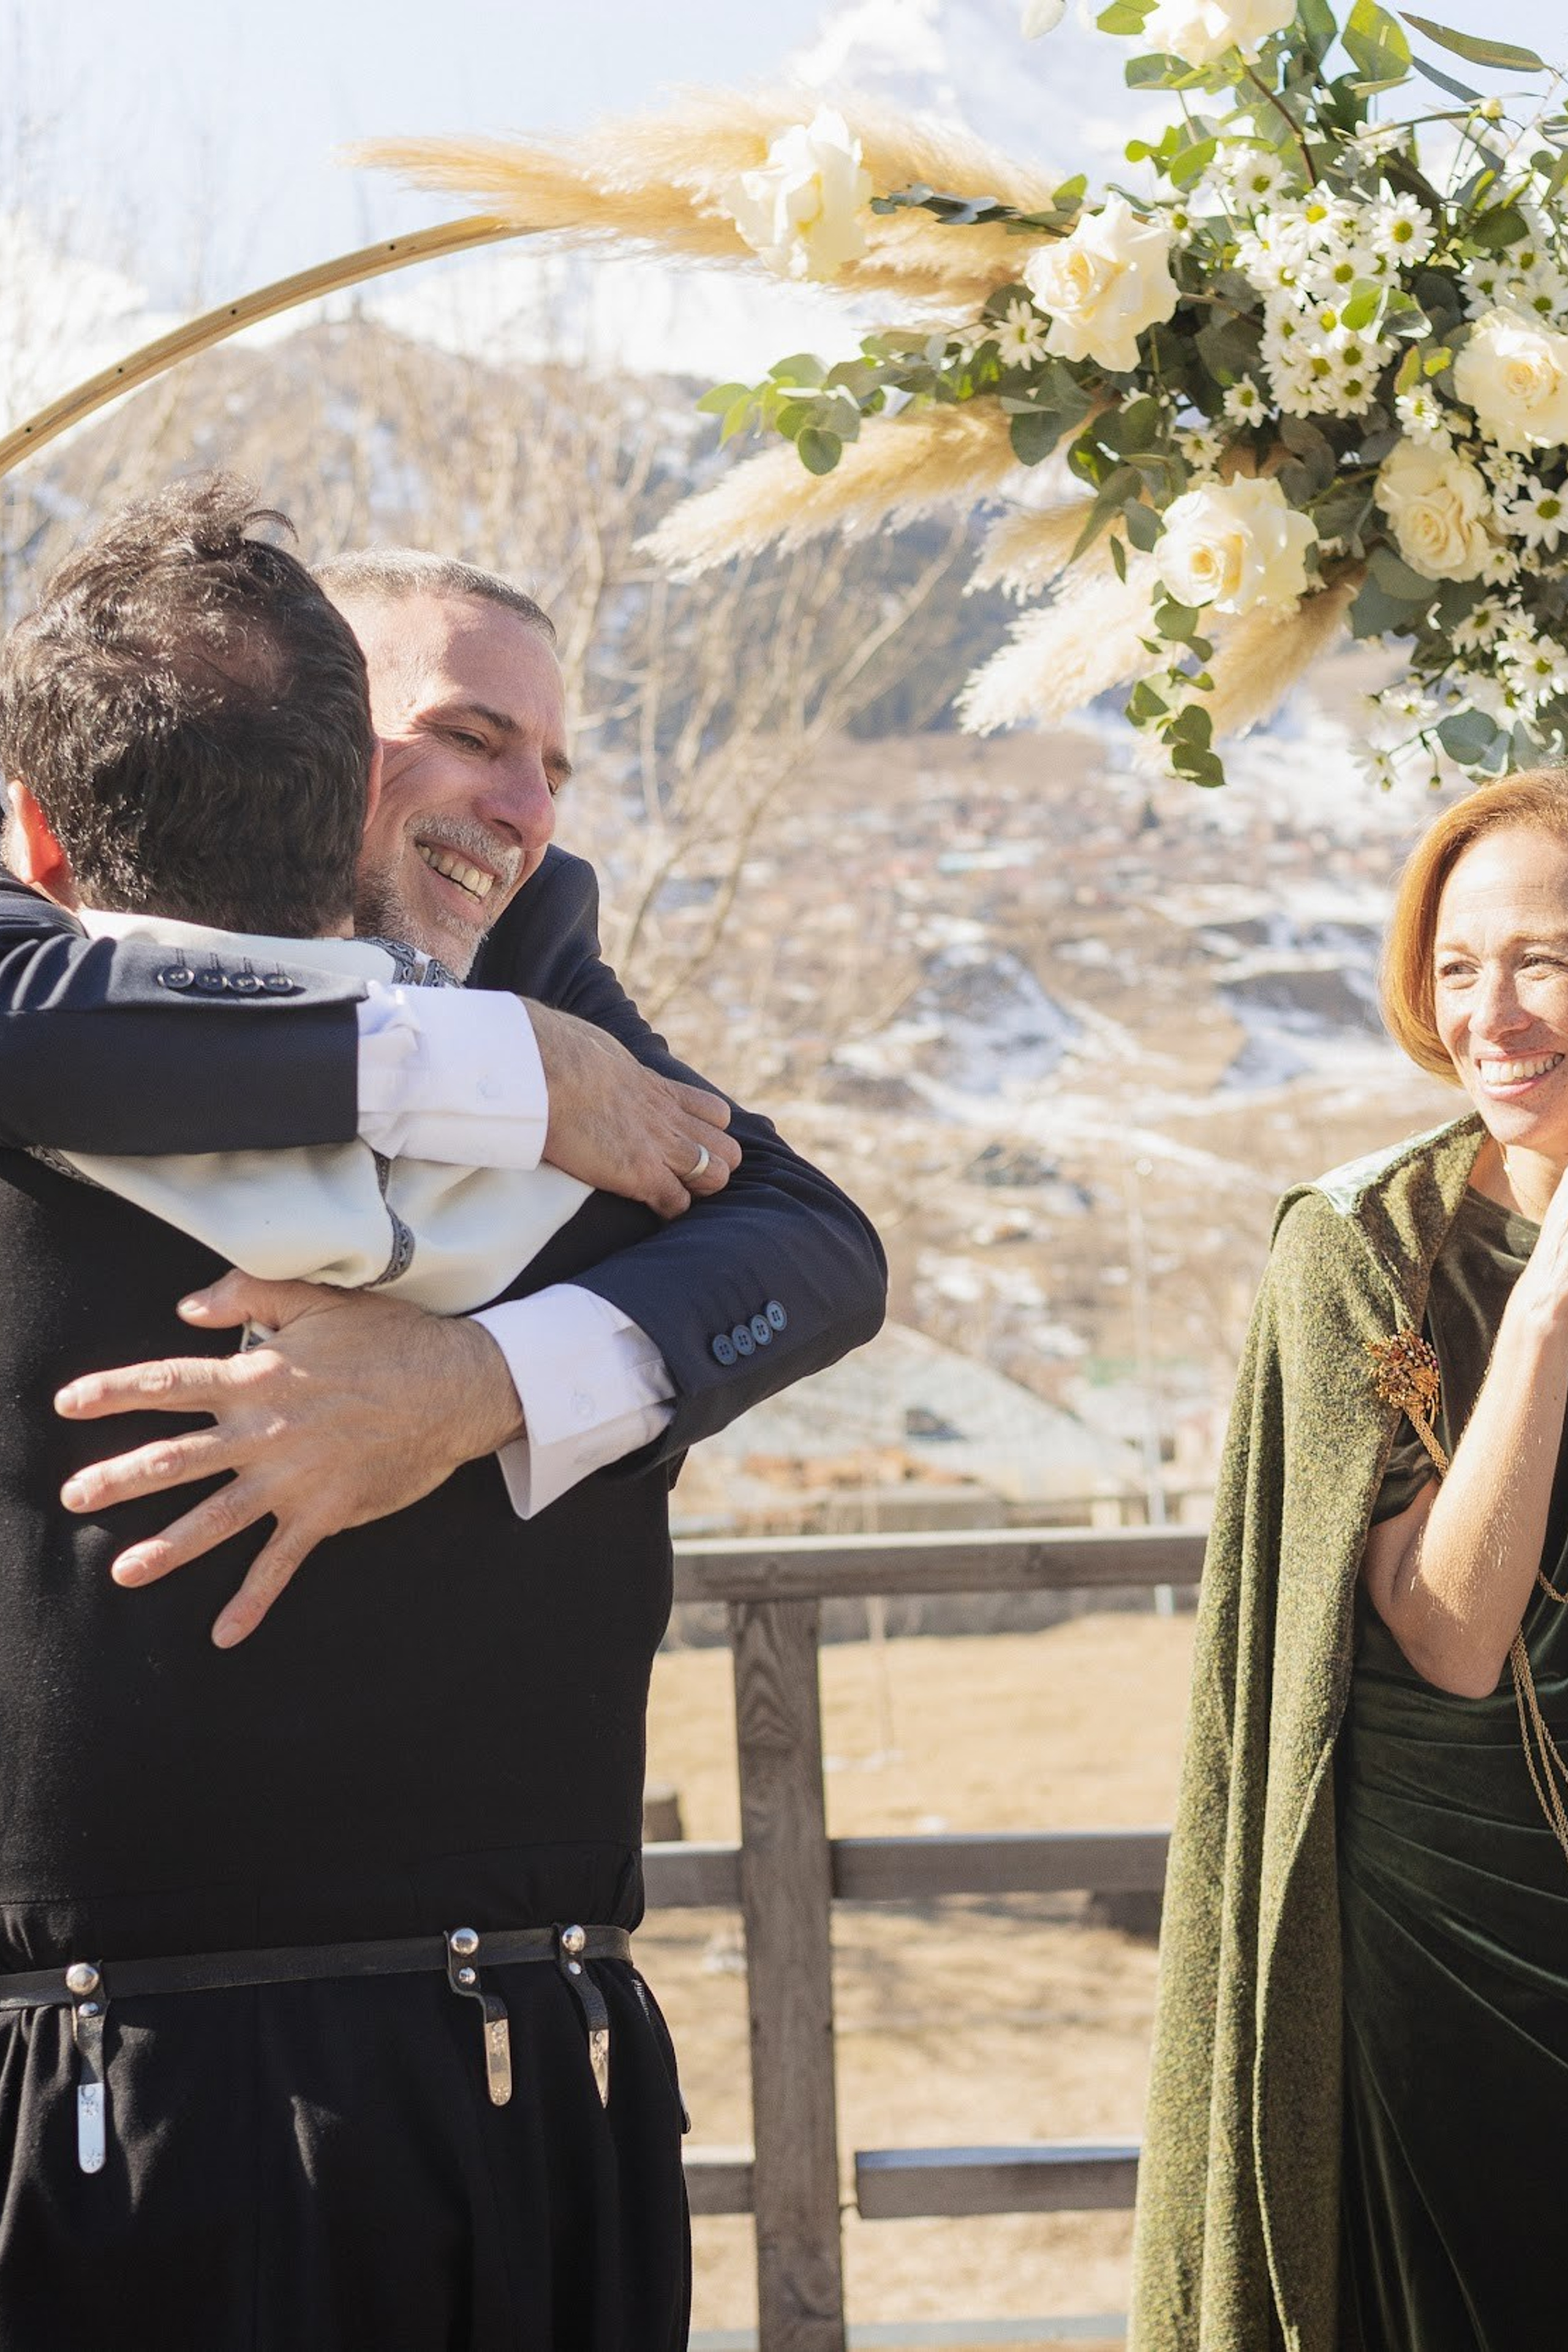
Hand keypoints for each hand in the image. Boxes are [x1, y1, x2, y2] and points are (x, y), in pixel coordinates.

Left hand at [55, 1273, 524, 1647]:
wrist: (456, 1387)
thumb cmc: (389, 1339)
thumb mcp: (319, 1300)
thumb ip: (249, 1295)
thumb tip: (186, 1308)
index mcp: (257, 1377)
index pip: (170, 1384)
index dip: (115, 1391)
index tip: (67, 1402)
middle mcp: (264, 1432)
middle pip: (177, 1458)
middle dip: (120, 1477)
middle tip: (73, 1496)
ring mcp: (293, 1478)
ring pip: (217, 1518)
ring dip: (168, 1547)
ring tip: (123, 1571)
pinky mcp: (325, 1513)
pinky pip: (280, 1564)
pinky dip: (252, 1600)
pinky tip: (223, 1634)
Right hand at [526, 1000, 739, 1217]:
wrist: (547, 1071)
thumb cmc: (558, 1056)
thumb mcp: (599, 1050)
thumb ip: (609, 1062)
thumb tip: (586, 1055)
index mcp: (661, 1089)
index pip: (714, 1114)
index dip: (708, 1134)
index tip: (686, 1146)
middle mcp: (670, 1119)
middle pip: (728, 1150)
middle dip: (713, 1166)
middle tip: (682, 1176)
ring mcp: (660, 1147)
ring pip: (716, 1177)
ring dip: (697, 1189)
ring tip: (671, 1193)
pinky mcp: (642, 1174)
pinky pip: (677, 1205)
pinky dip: (668, 1213)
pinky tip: (651, 1211)